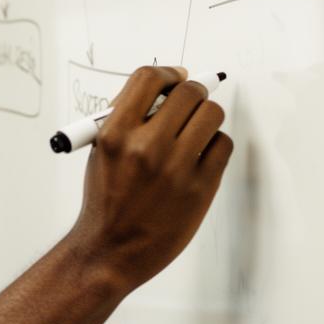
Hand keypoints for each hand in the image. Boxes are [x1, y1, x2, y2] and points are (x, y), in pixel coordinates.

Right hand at [67, 65, 233, 295]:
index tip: (175, 78)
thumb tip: (165, 90)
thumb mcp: (101, 152)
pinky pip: (223, 145)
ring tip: (193, 132)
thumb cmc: (105, 200)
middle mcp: (145, 147)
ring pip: (212, 115)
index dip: (167, 73)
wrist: (110, 250)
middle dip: (191, 93)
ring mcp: (176, 168)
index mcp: (114, 135)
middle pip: (188, 93)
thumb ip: (128, 119)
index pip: (149, 79)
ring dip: (205, 117)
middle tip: (189, 103)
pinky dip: (214, 145)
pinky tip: (199, 156)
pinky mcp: (201, 187)